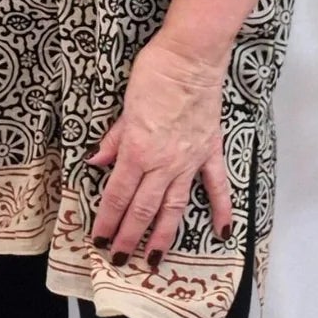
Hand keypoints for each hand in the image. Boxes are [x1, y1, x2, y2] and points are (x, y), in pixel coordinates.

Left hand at [86, 34, 232, 270]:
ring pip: (174, 206)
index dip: (107, 221)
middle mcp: (163, 162)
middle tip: (119, 260)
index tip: (99, 240)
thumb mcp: (126, 106)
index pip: (117, 195)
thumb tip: (96, 163)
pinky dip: (220, 210)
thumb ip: (113, 139)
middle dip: (129, 237)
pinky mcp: (209, 152)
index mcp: (137, 150)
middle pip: (143, 208)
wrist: (191, 57)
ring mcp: (189, 160)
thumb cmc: (154, 74)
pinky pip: (216, 186)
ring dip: (163, 235)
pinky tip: (221, 232)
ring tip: (154, 260)